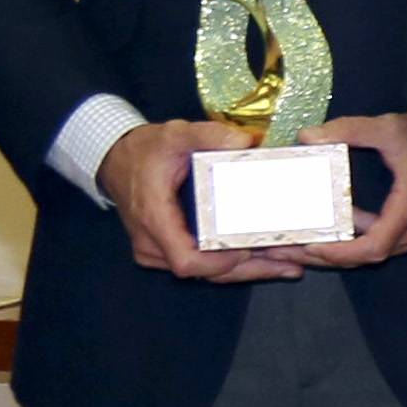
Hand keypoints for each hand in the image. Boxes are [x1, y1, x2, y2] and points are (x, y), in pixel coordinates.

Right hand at [101, 118, 305, 283]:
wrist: (117, 161)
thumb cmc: (145, 150)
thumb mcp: (175, 134)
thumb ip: (208, 135)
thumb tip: (245, 142)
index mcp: (154, 218)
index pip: (186, 260)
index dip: (219, 263)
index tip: (249, 251)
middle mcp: (153, 243)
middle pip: (202, 272)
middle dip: (246, 270)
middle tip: (289, 265)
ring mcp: (158, 251)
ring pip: (203, 273)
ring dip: (243, 270)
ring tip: (287, 265)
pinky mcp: (166, 251)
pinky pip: (199, 264)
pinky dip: (230, 263)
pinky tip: (264, 259)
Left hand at [293, 112, 406, 268]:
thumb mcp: (387, 128)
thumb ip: (347, 131)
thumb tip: (307, 136)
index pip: (371, 248)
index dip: (338, 254)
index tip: (310, 247)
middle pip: (369, 256)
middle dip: (330, 255)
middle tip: (295, 249)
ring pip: (378, 252)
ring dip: (345, 248)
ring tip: (311, 239)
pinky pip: (388, 242)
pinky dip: (362, 238)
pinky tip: (345, 222)